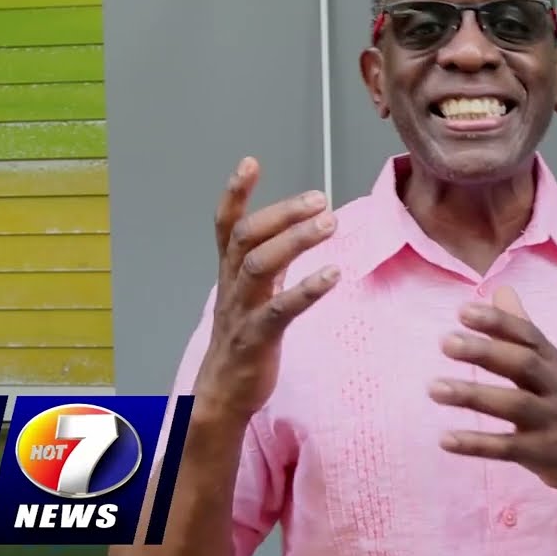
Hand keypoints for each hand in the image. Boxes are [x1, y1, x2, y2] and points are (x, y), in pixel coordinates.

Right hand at [193, 157, 339, 422]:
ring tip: (330, 223)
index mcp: (230, 272)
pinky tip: (332, 273)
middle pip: (246, 237)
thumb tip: (293, 227)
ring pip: (259, 266)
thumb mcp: (253, 292)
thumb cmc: (246, 338)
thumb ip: (268, 260)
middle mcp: (231, 286)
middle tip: (320, 198)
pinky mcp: (257, 339)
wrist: (224, 393)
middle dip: (281, 213)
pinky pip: (279, 310)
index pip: (226, 226)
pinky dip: (306, 289)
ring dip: (295, 241)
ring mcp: (241, 311)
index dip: (235, 193)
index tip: (249, 162)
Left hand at [428, 286, 556, 494]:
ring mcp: (550, 421)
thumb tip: (500, 290)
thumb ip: (522, 329)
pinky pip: (509, 448)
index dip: (498, 322)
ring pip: (515, 405)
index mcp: (552, 362)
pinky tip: (445, 439)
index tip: (463, 311)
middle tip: (446, 343)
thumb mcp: (551, 364)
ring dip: (474, 395)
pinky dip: (477, 444)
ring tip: (434, 388)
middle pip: (523, 364)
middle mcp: (554, 387)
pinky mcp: (542, 454)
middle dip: (486, 352)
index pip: (528, 335)